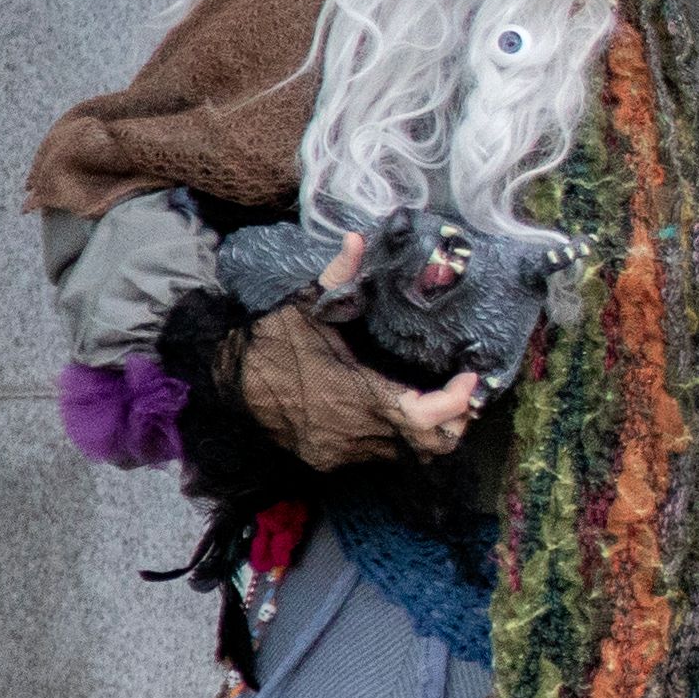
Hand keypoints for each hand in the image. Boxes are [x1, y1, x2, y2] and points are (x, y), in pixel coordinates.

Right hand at [235, 294, 482, 469]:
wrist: (225, 380)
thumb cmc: (272, 340)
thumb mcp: (306, 304)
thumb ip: (339, 275)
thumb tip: (357, 237)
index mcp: (353, 393)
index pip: (423, 416)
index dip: (455, 402)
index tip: (472, 378)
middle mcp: (353, 431)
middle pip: (428, 446)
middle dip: (454, 421)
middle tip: (464, 393)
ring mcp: (341, 451)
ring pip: (407, 454)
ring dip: (429, 431)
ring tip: (441, 400)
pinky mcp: (330, 460)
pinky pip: (380, 455)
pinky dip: (398, 438)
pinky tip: (400, 410)